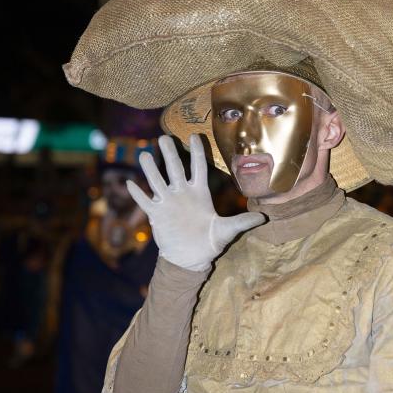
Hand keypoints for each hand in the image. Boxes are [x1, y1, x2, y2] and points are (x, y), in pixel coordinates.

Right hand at [126, 134, 264, 270]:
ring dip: (150, 169)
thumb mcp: (227, 231)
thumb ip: (242, 222)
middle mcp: (182, 193)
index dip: (197, 152)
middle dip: (169, 153)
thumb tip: (263, 218)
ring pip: (157, 181)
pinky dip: (137, 194)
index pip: (198, 168)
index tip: (195, 135)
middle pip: (175, 169)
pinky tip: (129, 183)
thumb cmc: (210, 242)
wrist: (191, 258)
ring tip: (143, 154)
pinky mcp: (156, 215)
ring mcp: (168, 202)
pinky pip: (145, 202)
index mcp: (200, 193)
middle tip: (164, 136)